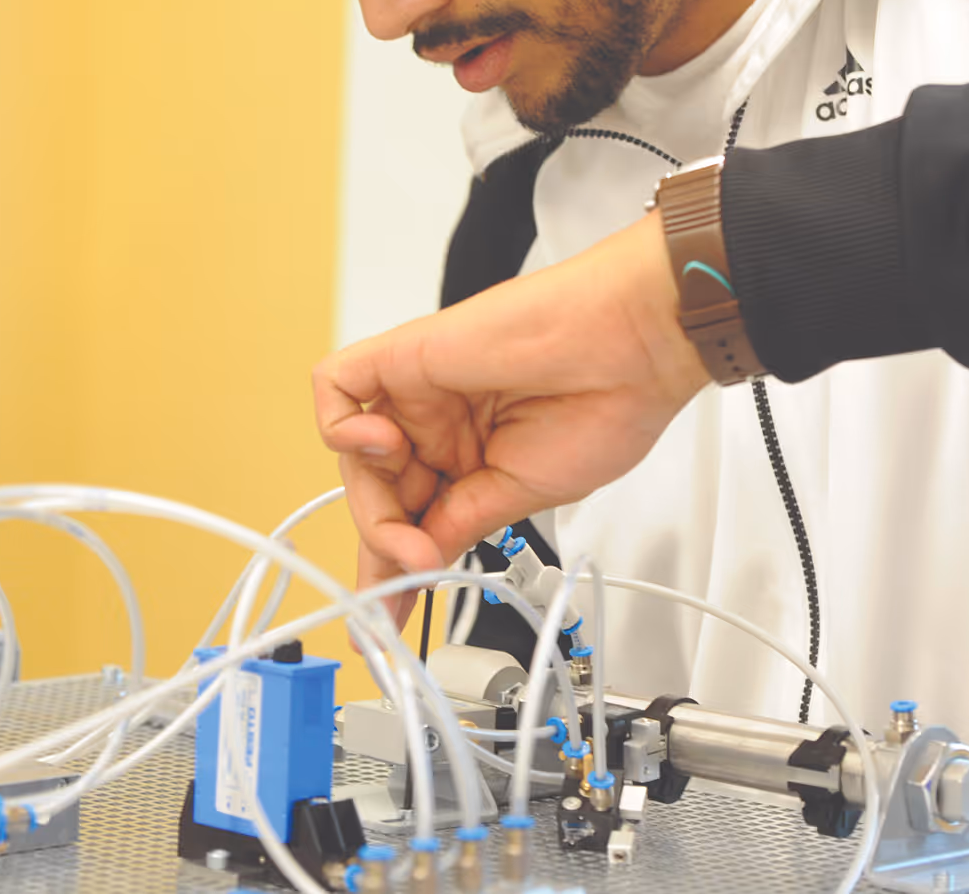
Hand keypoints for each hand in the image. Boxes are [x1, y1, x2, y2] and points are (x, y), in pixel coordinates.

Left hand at [312, 211, 710, 623]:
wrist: (633, 346)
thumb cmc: (605, 406)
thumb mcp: (521, 493)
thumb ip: (460, 523)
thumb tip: (415, 567)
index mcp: (470, 458)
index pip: (409, 519)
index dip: (392, 568)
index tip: (385, 622)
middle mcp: (438, 426)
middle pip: (376, 492)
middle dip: (383, 544)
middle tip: (409, 575)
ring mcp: (419, 391)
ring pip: (354, 455)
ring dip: (372, 503)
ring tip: (411, 531)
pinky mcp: (404, 353)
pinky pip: (336, 386)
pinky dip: (341, 425)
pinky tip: (385, 448)